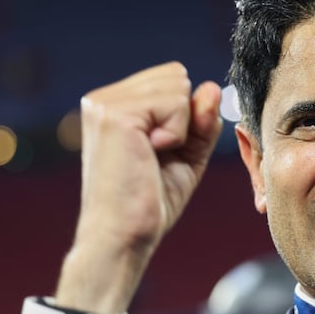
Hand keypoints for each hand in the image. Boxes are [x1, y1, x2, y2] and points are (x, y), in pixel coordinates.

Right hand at [54, 62, 222, 313]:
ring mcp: (104, 103)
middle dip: (184, 118)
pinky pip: (175, 102)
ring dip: (180, 128)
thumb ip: (200, 120)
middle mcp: (102, 99)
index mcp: (112, 105)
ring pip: (178, 86)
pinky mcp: (115, 114)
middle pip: (176, 76)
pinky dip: (177, 133)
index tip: (162, 152)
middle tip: (158, 156)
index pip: (170, 79)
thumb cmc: (149, 204)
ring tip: (151, 157)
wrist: (124, 237)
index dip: (184, 116)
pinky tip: (151, 154)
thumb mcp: (186, 155)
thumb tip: (212, 86)